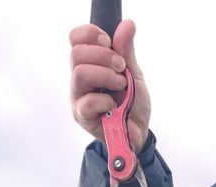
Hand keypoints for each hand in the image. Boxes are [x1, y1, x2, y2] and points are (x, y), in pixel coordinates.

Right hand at [69, 20, 150, 149]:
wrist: (139, 133)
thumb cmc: (132, 104)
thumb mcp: (133, 73)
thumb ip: (126, 50)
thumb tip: (128, 24)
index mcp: (89, 64)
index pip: (76, 38)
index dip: (92, 35)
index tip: (110, 43)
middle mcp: (79, 79)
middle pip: (76, 54)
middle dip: (104, 56)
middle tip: (121, 68)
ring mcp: (78, 98)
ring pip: (80, 74)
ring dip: (106, 76)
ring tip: (121, 85)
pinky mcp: (82, 117)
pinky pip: (88, 102)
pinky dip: (106, 100)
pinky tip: (114, 105)